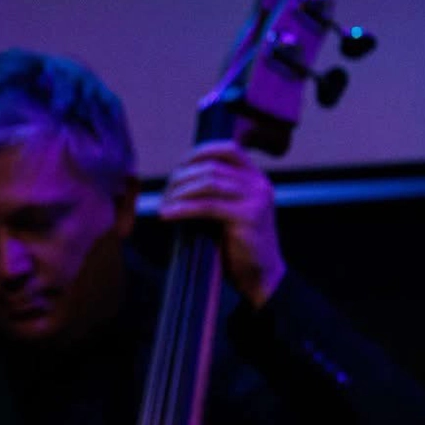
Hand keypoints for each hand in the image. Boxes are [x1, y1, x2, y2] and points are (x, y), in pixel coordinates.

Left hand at [156, 141, 284, 307]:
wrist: (261, 275)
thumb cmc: (238, 243)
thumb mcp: (229, 209)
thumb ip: (214, 191)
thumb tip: (178, 177)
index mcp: (256, 177)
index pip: (228, 149)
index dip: (199, 153)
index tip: (178, 166)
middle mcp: (259, 184)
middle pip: (211, 167)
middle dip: (181, 178)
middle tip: (164, 194)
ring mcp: (256, 199)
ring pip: (208, 182)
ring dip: (179, 192)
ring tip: (163, 205)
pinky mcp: (247, 217)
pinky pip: (207, 206)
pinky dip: (182, 209)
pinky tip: (166, 215)